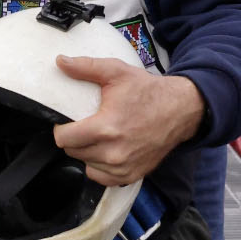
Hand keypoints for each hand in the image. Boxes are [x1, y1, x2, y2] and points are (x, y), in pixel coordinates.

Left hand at [53, 59, 205, 186]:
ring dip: (87, 152)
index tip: (67, 121)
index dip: (61, 128)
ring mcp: (123, 167)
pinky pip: (101, 177)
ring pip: (86, 165)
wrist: (180, 110)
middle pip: (73, 152)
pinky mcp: (132, 175)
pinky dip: (100, 166)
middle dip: (74, 139)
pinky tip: (106, 151)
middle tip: (84, 125)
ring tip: (97, 136)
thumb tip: (60, 61)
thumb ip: (86, 67)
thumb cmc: (148, 91)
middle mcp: (113, 153)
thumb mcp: (117, 72)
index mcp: (106, 128)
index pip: (64, 139)